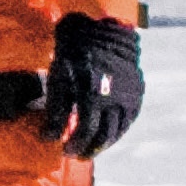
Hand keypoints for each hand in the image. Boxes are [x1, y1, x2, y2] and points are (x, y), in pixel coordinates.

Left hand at [39, 13, 142, 156]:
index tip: (64, 151)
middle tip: (76, 155)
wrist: (100, 31)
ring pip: (118, 130)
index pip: (85, 131)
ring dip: (103, 143)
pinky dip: (116, 130)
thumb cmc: (72, 55)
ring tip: (89, 149)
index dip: (74, 144)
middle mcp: (115, 98)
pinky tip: (104, 134)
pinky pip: (128, 119)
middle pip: (103, 135)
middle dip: (88, 148)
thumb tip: (48, 138)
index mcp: (93, 94)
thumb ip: (55, 111)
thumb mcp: (57, 80)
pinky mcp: (137, 92)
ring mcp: (130, 96)